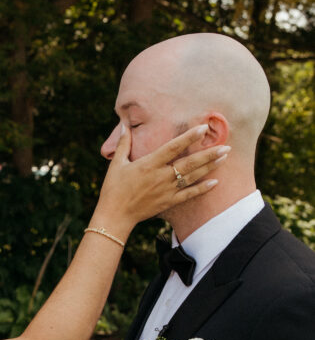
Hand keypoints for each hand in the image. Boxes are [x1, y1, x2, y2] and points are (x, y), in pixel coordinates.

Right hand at [96, 124, 229, 231]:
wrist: (114, 215)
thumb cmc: (113, 188)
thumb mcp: (117, 164)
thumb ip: (123, 143)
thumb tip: (123, 124)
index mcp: (149, 163)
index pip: (173, 147)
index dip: (189, 137)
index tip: (203, 128)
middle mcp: (160, 176)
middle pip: (189, 163)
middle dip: (208, 154)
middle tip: (226, 146)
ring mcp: (166, 190)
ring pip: (192, 177)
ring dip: (209, 167)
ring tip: (224, 157)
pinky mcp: (168, 202)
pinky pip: (189, 195)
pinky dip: (202, 189)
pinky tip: (215, 182)